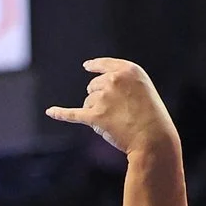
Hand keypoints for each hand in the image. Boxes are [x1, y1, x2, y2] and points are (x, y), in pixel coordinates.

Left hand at [47, 57, 178, 156]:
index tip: (87, 66)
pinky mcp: (95, 116)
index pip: (105, 65)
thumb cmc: (153, 119)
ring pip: (88, 102)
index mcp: (128, 70)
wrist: (155, 141)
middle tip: (120, 114)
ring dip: (96, 112)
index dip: (95, 66)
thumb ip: (124, 85)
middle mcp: (114, 80)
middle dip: (100, 98)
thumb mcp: (143, 92)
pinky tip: (50, 112)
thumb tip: (93, 91)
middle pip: (93, 86)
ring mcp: (104, 97)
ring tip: (115, 124)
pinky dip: (61, 113)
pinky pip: (73, 114)